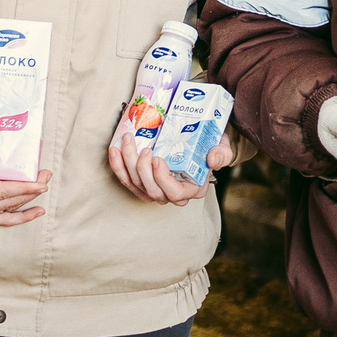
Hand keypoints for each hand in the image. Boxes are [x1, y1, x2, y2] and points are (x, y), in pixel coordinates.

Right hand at [0, 134, 50, 225]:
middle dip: (31, 190)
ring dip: (28, 200)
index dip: (22, 187)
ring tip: (44, 185)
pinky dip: (20, 218)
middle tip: (47, 175)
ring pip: (7, 210)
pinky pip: (1, 221)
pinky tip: (37, 211)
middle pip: (7, 201)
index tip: (40, 181)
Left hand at [107, 129, 222, 204]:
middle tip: (143, 148)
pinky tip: (114, 150)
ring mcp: (156, 189)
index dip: (163, 179)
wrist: (200, 143)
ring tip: (127, 142)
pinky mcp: (142, 183)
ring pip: (136, 185)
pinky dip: (118, 166)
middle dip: (142, 170)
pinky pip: (127, 180)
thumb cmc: (211, 147)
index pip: (174, 193)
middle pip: (152, 191)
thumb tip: (212, 159)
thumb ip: (221, 154)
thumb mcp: (223, 149)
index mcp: (192, 189)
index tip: (158, 158)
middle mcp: (173, 194)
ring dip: (127, 165)